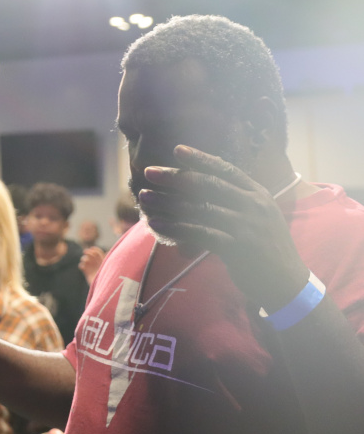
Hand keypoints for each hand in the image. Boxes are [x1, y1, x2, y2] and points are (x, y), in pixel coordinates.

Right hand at [79, 246, 103, 285]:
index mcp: (103, 261)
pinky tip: (82, 267)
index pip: (98, 252)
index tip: (91, 248)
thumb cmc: (107, 277)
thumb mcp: (107, 267)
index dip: (94, 249)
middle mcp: (97, 263)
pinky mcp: (87, 273)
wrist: (103, 288)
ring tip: (85, 261)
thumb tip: (105, 251)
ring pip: (85, 259)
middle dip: (88, 252)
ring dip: (84, 258)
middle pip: (91, 254)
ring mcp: (91, 268)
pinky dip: (81, 265)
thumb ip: (105, 259)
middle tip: (85, 252)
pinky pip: (82, 266)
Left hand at [140, 145, 308, 309]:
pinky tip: (157, 224)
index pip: (226, 169)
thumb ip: (236, 200)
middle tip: (149, 172)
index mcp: (259, 194)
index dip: (200, 158)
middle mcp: (254, 205)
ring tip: (144, 197)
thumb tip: (198, 186)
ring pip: (199, 208)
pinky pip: (199, 233)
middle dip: (175, 177)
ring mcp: (247, 226)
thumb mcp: (259, 216)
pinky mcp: (238, 247)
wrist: (289, 284)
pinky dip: (176, 227)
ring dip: (168, 202)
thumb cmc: (265, 247)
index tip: (177, 150)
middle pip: (208, 184)